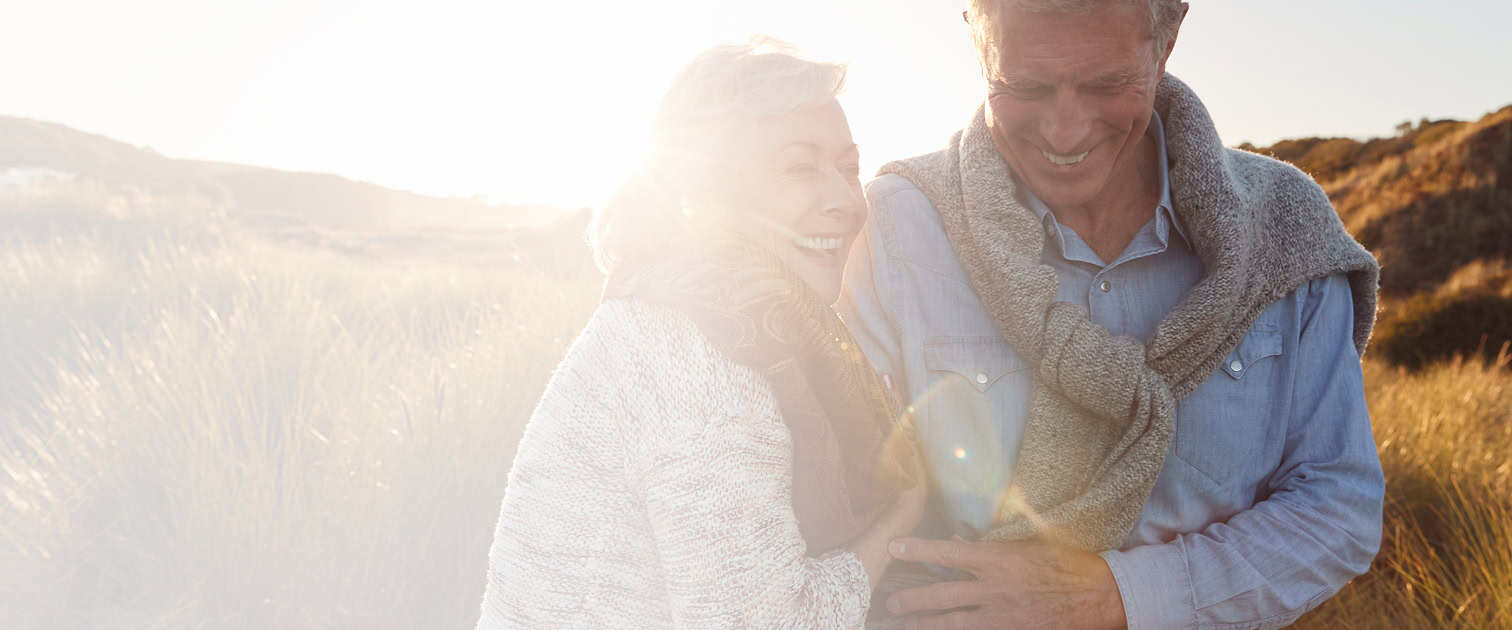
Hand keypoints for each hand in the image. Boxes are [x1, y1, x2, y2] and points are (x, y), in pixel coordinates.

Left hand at [884, 537, 1126, 629]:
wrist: (1100, 597)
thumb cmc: (1066, 563)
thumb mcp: (1029, 544)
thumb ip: (989, 546)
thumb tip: (958, 542)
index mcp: (1000, 560)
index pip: (949, 553)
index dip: (919, 550)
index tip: (894, 547)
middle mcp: (996, 589)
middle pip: (943, 596)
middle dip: (913, 599)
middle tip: (891, 602)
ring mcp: (1003, 617)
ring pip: (954, 623)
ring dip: (927, 624)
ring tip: (907, 623)